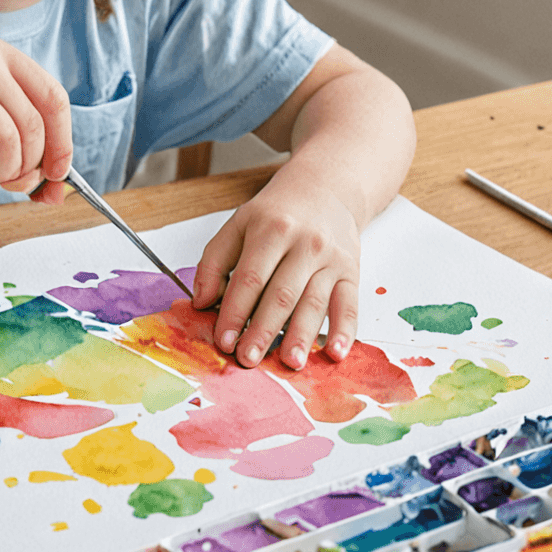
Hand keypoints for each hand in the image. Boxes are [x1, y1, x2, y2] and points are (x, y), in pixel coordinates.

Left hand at [191, 176, 359, 369]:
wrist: (326, 188)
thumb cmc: (278, 212)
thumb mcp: (239, 224)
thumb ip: (214, 260)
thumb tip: (200, 301)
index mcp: (270, 230)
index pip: (249, 278)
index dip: (234, 311)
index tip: (223, 339)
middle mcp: (304, 244)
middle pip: (281, 295)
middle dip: (263, 331)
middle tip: (248, 359)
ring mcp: (330, 259)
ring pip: (314, 303)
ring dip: (301, 336)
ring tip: (288, 363)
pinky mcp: (352, 272)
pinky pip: (350, 305)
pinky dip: (344, 331)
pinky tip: (334, 353)